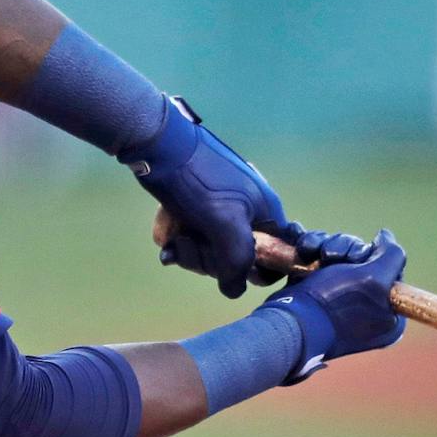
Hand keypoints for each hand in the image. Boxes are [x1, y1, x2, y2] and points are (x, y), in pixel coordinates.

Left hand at [121, 97, 302, 298]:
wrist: (158, 145)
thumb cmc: (197, 181)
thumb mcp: (224, 223)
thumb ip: (237, 261)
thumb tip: (234, 291)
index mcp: (266, 212)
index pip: (278, 254)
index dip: (256, 269)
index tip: (231, 267)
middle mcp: (249, 212)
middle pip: (239, 258)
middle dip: (210, 259)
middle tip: (191, 243)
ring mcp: (223, 210)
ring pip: (214, 251)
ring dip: (191, 252)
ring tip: (176, 238)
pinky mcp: (200, 208)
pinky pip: (197, 238)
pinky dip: (182, 244)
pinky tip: (168, 245)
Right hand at [257, 228, 406, 381]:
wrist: (290, 323)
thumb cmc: (335, 304)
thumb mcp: (376, 280)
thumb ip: (393, 256)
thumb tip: (386, 236)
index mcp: (388, 315)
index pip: (390, 271)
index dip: (373, 257)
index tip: (359, 260)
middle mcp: (367, 310)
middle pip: (363, 260)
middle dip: (345, 250)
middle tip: (331, 256)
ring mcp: (339, 301)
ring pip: (339, 256)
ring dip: (325, 246)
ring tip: (311, 253)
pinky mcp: (314, 292)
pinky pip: (318, 261)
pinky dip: (310, 251)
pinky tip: (303, 248)